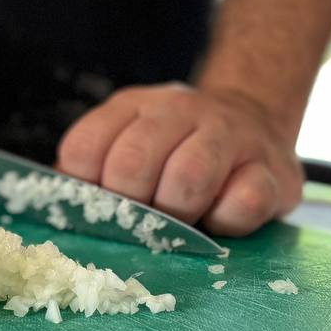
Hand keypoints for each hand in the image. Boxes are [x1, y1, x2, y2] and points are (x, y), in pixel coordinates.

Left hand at [57, 83, 303, 235]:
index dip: (85, 190)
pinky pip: (241, 204)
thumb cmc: (180, 148)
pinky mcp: (273, 169)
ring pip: (187, 180)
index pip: (84, 149)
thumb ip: (91, 169)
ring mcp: (230, 134)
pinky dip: (226, 223)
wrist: (256, 120)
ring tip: (185, 220)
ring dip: (178, 217)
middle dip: (132, 210)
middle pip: (131, 165)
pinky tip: (222, 217)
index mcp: (133, 107)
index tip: (103, 206)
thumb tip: (56, 201)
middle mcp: (179, 110)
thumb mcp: (129, 141)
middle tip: (146, 221)